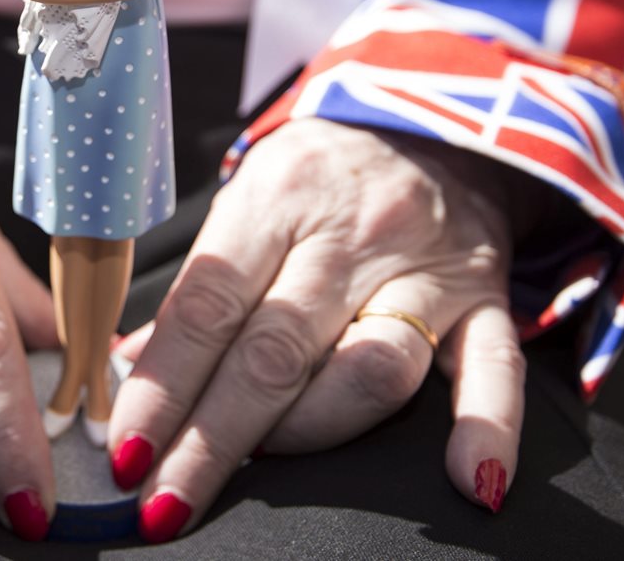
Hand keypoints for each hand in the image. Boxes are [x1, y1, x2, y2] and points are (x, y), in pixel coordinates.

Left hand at [109, 119, 527, 541]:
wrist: (430, 119)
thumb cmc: (319, 174)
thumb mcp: (249, 201)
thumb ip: (204, 287)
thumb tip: (134, 370)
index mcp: (276, 198)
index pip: (209, 305)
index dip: (163, 387)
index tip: (126, 452)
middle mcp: (352, 231)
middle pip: (277, 352)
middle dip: (214, 439)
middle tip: (166, 502)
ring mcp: (426, 265)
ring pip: (372, 369)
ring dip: (309, 433)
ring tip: (265, 467)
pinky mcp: (487, 296)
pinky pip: (496, 367)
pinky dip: (488, 428)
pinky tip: (470, 485)